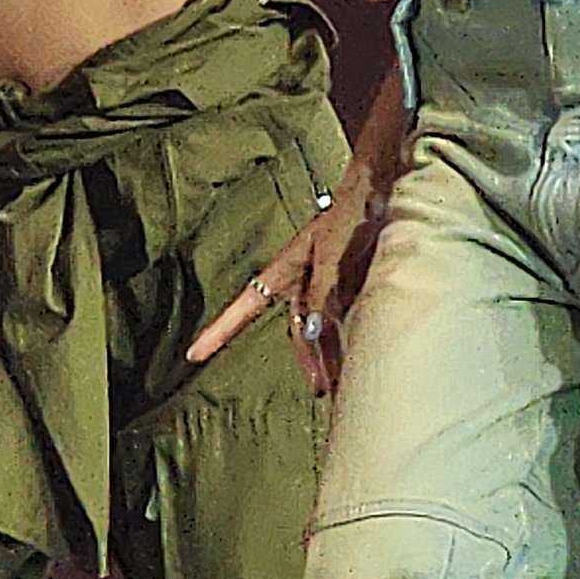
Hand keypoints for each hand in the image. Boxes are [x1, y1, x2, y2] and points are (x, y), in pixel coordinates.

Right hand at [186, 171, 378, 394]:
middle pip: (296, 327)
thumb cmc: (350, 214)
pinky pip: (343, 320)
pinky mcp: (353, 287)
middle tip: (320, 387)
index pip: (245, 305)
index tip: (194, 354)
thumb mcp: (329, 254)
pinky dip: (348, 339)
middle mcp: (304, 280)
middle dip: (307, 359)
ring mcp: (328, 284)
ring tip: (341, 383)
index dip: (219, 331)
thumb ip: (320, 294)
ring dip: (330, 355)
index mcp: (286, 268)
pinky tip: (359, 358)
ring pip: (322, 329)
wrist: (385, 191)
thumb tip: (310, 332)